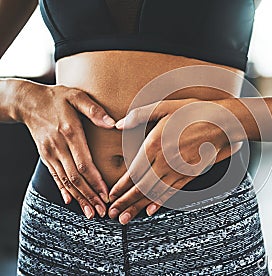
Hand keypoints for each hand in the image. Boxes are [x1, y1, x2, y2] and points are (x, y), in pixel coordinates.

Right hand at [16, 80, 115, 218]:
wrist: (27, 101)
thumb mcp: (76, 96)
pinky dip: (63, 190)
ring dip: (79, 198)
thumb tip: (112, 123)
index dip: (95, 181)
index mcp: (69, 133)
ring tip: (91, 213)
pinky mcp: (45, 156)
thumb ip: (94, 110)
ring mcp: (50, 153)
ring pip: (66, 181)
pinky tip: (70, 201)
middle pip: (75, 177)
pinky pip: (55, 176)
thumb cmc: (57, 97)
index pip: (84, 163)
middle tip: (102, 212)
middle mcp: (58, 147)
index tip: (106, 195)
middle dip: (90, 196)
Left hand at [108, 98, 235, 223]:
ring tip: (125, 218)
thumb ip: (139, 115)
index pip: (133, 172)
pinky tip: (150, 210)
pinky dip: (159, 202)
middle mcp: (164, 161)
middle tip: (112, 215)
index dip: (120, 187)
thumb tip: (118, 124)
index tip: (110, 197)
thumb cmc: (194, 112)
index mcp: (154, 144)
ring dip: (137, 207)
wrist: (223, 122)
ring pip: (154, 193)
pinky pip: (171, 192)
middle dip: (124, 202)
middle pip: (140, 187)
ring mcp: (178, 170)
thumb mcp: (165, 106)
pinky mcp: (190, 174)